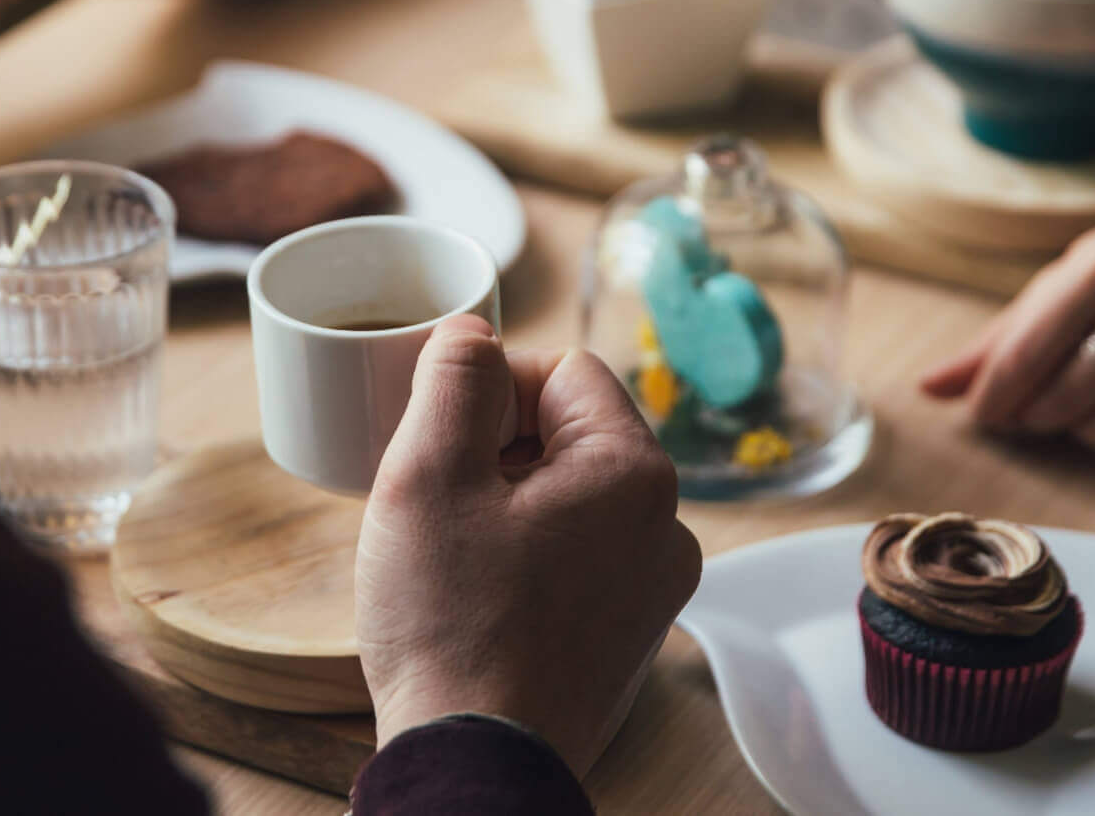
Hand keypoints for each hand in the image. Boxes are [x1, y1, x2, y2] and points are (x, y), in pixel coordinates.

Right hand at [357, 316, 702, 775]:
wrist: (474, 763)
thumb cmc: (451, 625)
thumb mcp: (427, 474)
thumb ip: (453, 379)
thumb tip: (471, 332)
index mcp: (634, 473)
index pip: (564, 370)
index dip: (490, 386)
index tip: (438, 433)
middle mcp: (667, 527)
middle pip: (570, 433)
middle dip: (495, 447)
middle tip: (433, 496)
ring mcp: (653, 589)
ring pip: (569, 498)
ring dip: (506, 503)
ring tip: (448, 550)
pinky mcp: (627, 636)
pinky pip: (577, 557)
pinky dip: (525, 557)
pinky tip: (474, 594)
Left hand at [919, 159, 1094, 454]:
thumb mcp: (1075, 273)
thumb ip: (1003, 334)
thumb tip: (930, 388)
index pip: (1026, 351)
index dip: (993, 397)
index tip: (982, 415)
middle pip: (1066, 400)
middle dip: (1038, 416)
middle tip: (1040, 405)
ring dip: (1087, 429)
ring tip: (1094, 399)